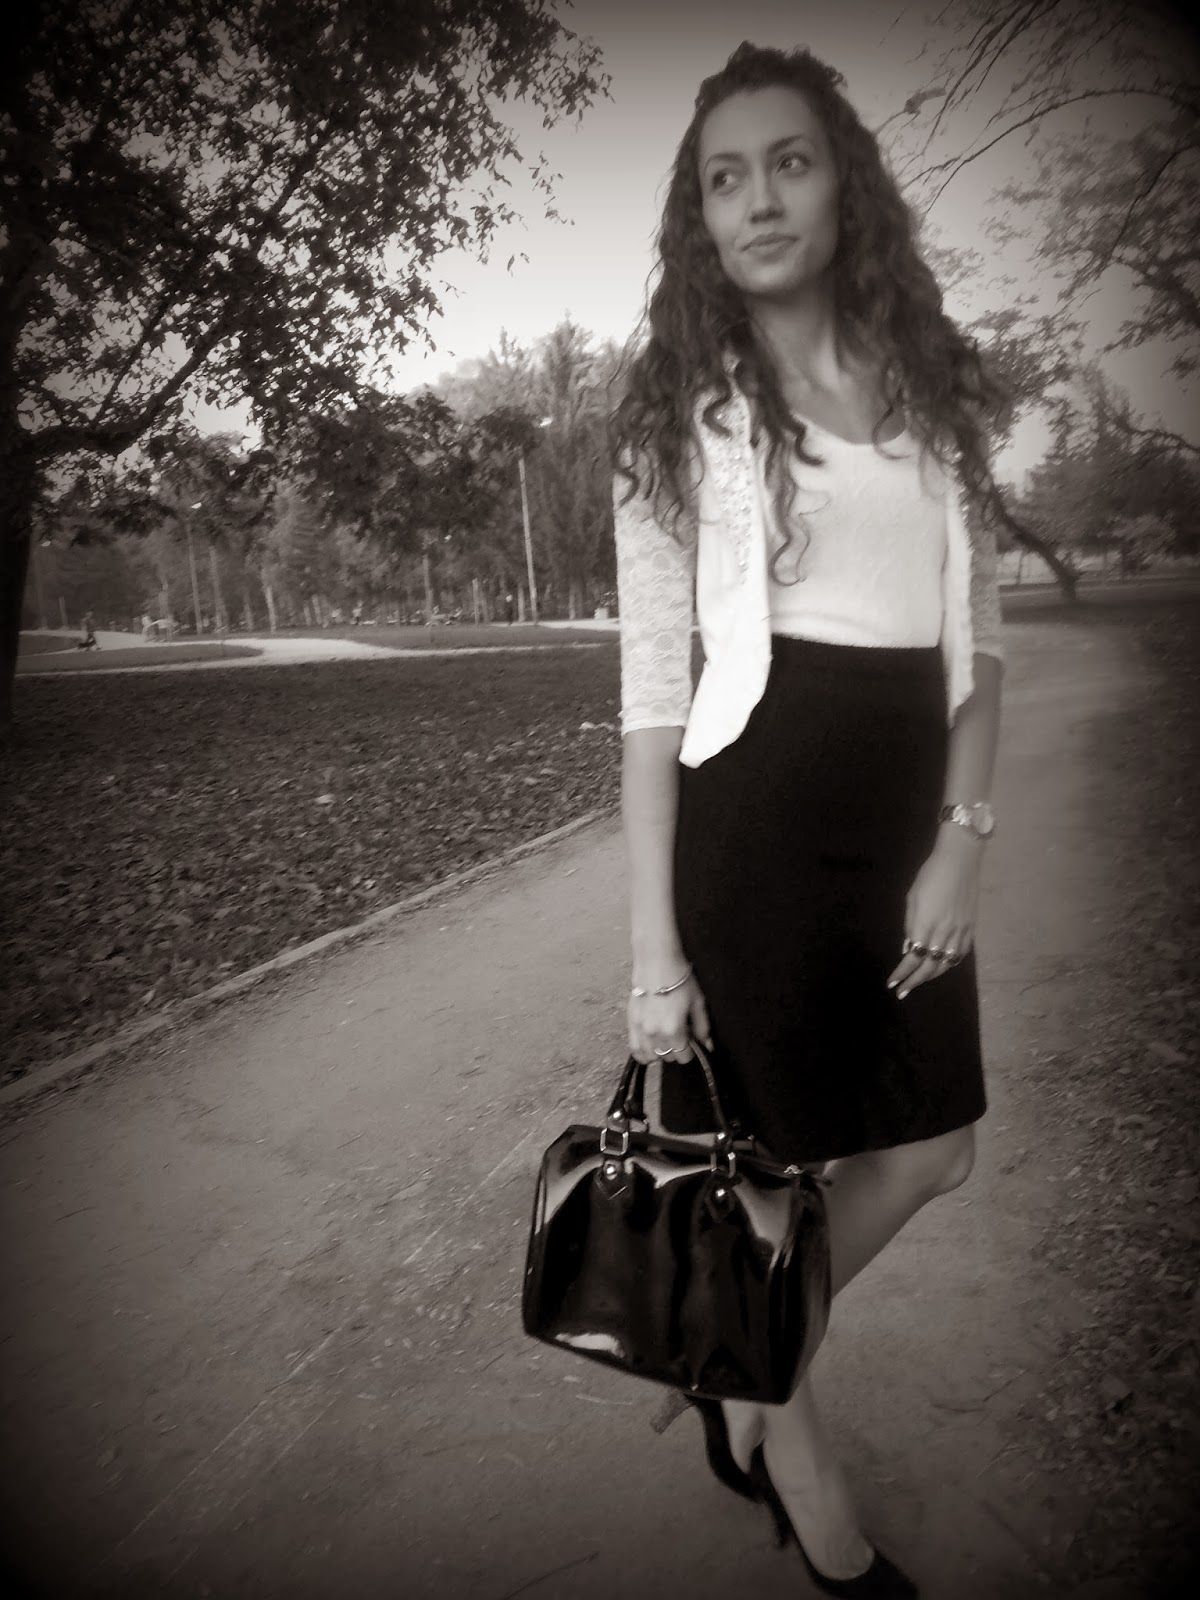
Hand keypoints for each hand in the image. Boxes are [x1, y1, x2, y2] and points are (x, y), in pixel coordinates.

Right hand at [628, 972, 712, 1064]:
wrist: (657, 962)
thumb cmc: (680, 979)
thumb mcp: (698, 1003)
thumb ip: (703, 1027)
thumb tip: (707, 1045)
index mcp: (673, 1030)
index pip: (683, 1057)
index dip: (691, 1051)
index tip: (692, 1040)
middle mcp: (655, 1033)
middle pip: (667, 1056)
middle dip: (676, 1049)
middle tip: (680, 1034)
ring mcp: (640, 1029)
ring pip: (650, 1056)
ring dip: (660, 1052)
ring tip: (666, 1039)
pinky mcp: (631, 1022)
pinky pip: (634, 1048)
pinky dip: (642, 1052)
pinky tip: (650, 1047)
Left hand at [887, 828, 982, 998]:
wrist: (960, 860)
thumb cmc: (930, 874)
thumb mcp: (912, 897)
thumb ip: (910, 926)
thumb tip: (907, 949)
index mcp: (925, 923)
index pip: (912, 957)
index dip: (902, 973)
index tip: (892, 983)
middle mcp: (944, 931)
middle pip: (929, 966)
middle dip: (914, 981)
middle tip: (903, 991)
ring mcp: (960, 930)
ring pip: (946, 963)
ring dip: (931, 976)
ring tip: (919, 981)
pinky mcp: (971, 927)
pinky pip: (960, 953)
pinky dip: (949, 964)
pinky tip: (941, 966)